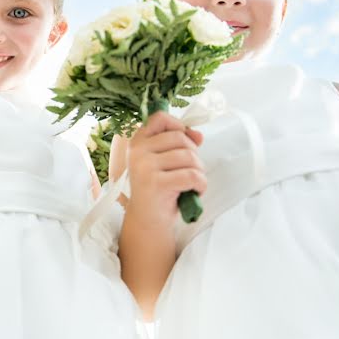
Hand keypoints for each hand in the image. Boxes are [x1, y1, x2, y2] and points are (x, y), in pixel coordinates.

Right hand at [116, 111, 205, 229]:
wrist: (147, 220)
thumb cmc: (158, 188)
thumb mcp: (164, 162)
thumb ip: (179, 144)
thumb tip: (198, 135)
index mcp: (137, 142)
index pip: (160, 118)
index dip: (178, 126)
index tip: (185, 142)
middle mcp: (137, 151)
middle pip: (180, 138)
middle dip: (193, 154)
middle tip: (190, 171)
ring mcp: (144, 167)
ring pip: (188, 157)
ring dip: (199, 171)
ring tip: (192, 183)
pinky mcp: (156, 184)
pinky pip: (191, 175)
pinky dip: (201, 183)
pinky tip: (195, 191)